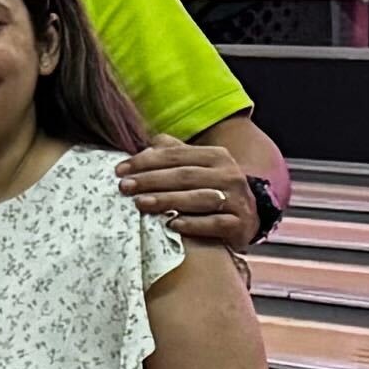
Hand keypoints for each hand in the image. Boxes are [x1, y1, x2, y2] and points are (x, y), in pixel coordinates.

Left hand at [115, 132, 263, 250]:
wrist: (248, 217)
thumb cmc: (212, 189)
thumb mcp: (198, 167)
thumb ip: (174, 153)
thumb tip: (149, 143)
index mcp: (216, 156)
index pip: (176, 155)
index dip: (146, 161)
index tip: (119, 170)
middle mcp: (229, 175)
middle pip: (185, 175)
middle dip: (151, 180)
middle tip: (124, 187)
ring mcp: (237, 200)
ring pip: (199, 198)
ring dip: (168, 200)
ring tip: (140, 204)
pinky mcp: (239, 224)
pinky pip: (215, 223)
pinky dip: (193, 224)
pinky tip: (172, 225)